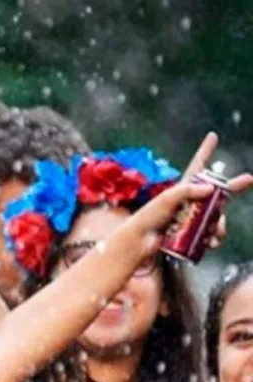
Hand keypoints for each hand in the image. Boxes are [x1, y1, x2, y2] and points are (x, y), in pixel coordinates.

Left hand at [129, 163, 252, 253]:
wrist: (141, 242)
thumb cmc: (149, 217)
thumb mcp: (167, 199)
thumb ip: (187, 191)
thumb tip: (211, 188)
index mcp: (183, 187)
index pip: (197, 165)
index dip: (205, 151)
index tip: (212, 136)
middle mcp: (191, 200)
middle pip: (217, 191)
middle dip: (234, 186)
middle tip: (250, 179)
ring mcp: (193, 217)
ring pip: (217, 216)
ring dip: (220, 224)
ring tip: (216, 232)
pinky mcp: (193, 233)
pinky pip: (210, 234)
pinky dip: (214, 238)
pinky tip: (212, 243)